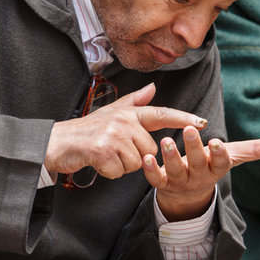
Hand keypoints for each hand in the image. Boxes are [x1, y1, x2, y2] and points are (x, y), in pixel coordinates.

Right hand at [44, 83, 206, 179]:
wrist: (57, 142)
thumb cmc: (87, 130)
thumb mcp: (111, 112)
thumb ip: (134, 102)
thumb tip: (153, 88)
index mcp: (128, 112)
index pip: (161, 113)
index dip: (183, 118)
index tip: (203, 121)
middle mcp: (123, 120)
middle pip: (149, 149)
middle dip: (135, 157)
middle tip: (113, 150)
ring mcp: (113, 134)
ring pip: (137, 163)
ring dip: (121, 166)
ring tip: (105, 155)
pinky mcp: (102, 149)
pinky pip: (120, 171)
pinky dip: (109, 172)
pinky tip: (98, 162)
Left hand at [144, 126, 259, 220]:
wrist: (187, 195)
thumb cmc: (211, 167)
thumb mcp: (231, 158)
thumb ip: (253, 150)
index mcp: (216, 169)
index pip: (221, 163)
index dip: (219, 154)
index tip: (217, 142)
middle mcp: (198, 176)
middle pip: (197, 164)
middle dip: (194, 148)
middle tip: (190, 130)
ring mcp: (179, 182)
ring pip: (175, 171)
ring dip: (170, 157)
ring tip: (165, 141)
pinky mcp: (162, 185)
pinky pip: (155, 180)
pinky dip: (149, 170)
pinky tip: (145, 157)